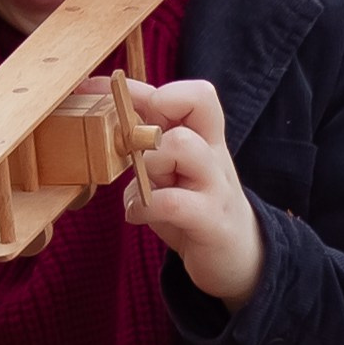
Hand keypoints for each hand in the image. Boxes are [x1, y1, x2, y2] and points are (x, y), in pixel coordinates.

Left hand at [120, 75, 264, 308]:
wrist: (237, 255)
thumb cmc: (195, 206)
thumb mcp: (171, 168)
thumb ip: (148, 142)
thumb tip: (108, 110)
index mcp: (206, 137)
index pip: (191, 94)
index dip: (145, 89)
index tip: (105, 91)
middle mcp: (214, 154)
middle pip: (192, 107)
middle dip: (147, 127)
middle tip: (132, 155)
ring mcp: (216, 185)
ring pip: (183, 145)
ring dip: (148, 164)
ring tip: (140, 189)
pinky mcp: (211, 221)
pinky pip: (173, 201)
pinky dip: (143, 207)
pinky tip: (137, 215)